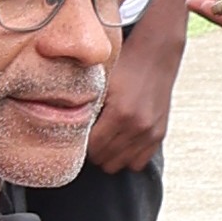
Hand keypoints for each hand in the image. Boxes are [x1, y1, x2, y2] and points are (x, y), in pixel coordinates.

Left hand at [85, 13, 184, 173]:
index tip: (79, 133)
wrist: (156, 55)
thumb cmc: (123, 66)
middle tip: (91, 135)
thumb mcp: (99, 82)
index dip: (82, 144)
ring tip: (106, 138)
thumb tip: (62, 130)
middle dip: (94, 151)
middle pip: (104, 161)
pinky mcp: (159, 134)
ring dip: (109, 155)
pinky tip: (121, 141)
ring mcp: (150, 132)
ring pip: (120, 165)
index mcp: (119, 114)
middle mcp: (137, 126)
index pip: (92, 150)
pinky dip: (127, 156)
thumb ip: (83, 106)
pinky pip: (138, 163)